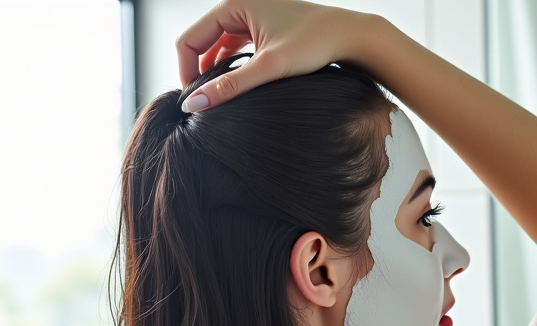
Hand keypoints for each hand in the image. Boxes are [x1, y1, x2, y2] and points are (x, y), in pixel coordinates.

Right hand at [176, 0, 370, 111]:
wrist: (351, 37)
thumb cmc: (315, 44)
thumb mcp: (270, 67)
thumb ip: (231, 86)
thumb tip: (195, 105)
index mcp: (233, 4)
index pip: (189, 39)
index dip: (184, 71)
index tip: (193, 101)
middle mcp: (240, 4)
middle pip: (201, 41)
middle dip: (199, 71)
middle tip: (205, 103)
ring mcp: (252, 14)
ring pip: (218, 45)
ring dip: (215, 70)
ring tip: (221, 97)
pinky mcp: (264, 26)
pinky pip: (236, 46)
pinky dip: (232, 65)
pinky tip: (239, 85)